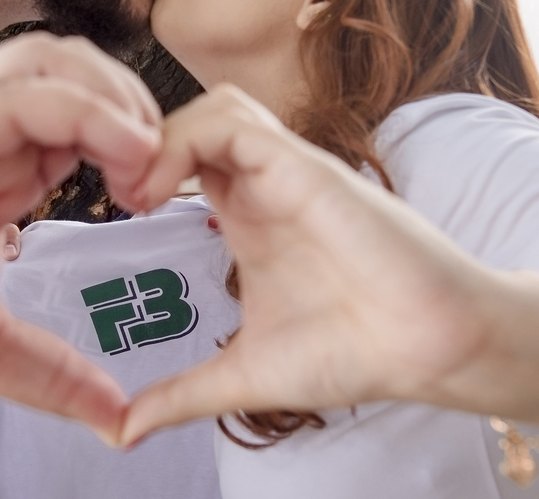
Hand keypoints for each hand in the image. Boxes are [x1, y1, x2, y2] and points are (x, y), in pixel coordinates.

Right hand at [0, 33, 159, 442]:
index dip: (149, 147)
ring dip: (118, 95)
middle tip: (168, 181)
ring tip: (145, 163)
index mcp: (7, 178)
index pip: (96, 121)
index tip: (174, 206)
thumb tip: (117, 418)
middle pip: (88, 73)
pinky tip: (118, 151)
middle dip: (146, 108)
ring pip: (57, 62)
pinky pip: (16, 94)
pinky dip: (80, 107)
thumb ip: (50, 373)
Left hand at [120, 85, 498, 444]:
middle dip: (140, 140)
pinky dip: (182, 142)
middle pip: (193, 117)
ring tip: (132, 194)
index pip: (180, 155)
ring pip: (214, 107)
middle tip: (112, 196)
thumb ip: (182, 395)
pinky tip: (157, 193)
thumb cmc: (353, 352)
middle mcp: (264, 183)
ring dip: (159, 135)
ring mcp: (286, 170)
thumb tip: (122, 432)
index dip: (135, 169)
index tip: (107, 217)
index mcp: (246, 213)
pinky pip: (233, 124)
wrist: (430, 349)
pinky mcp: (306, 168)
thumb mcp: (244, 376)